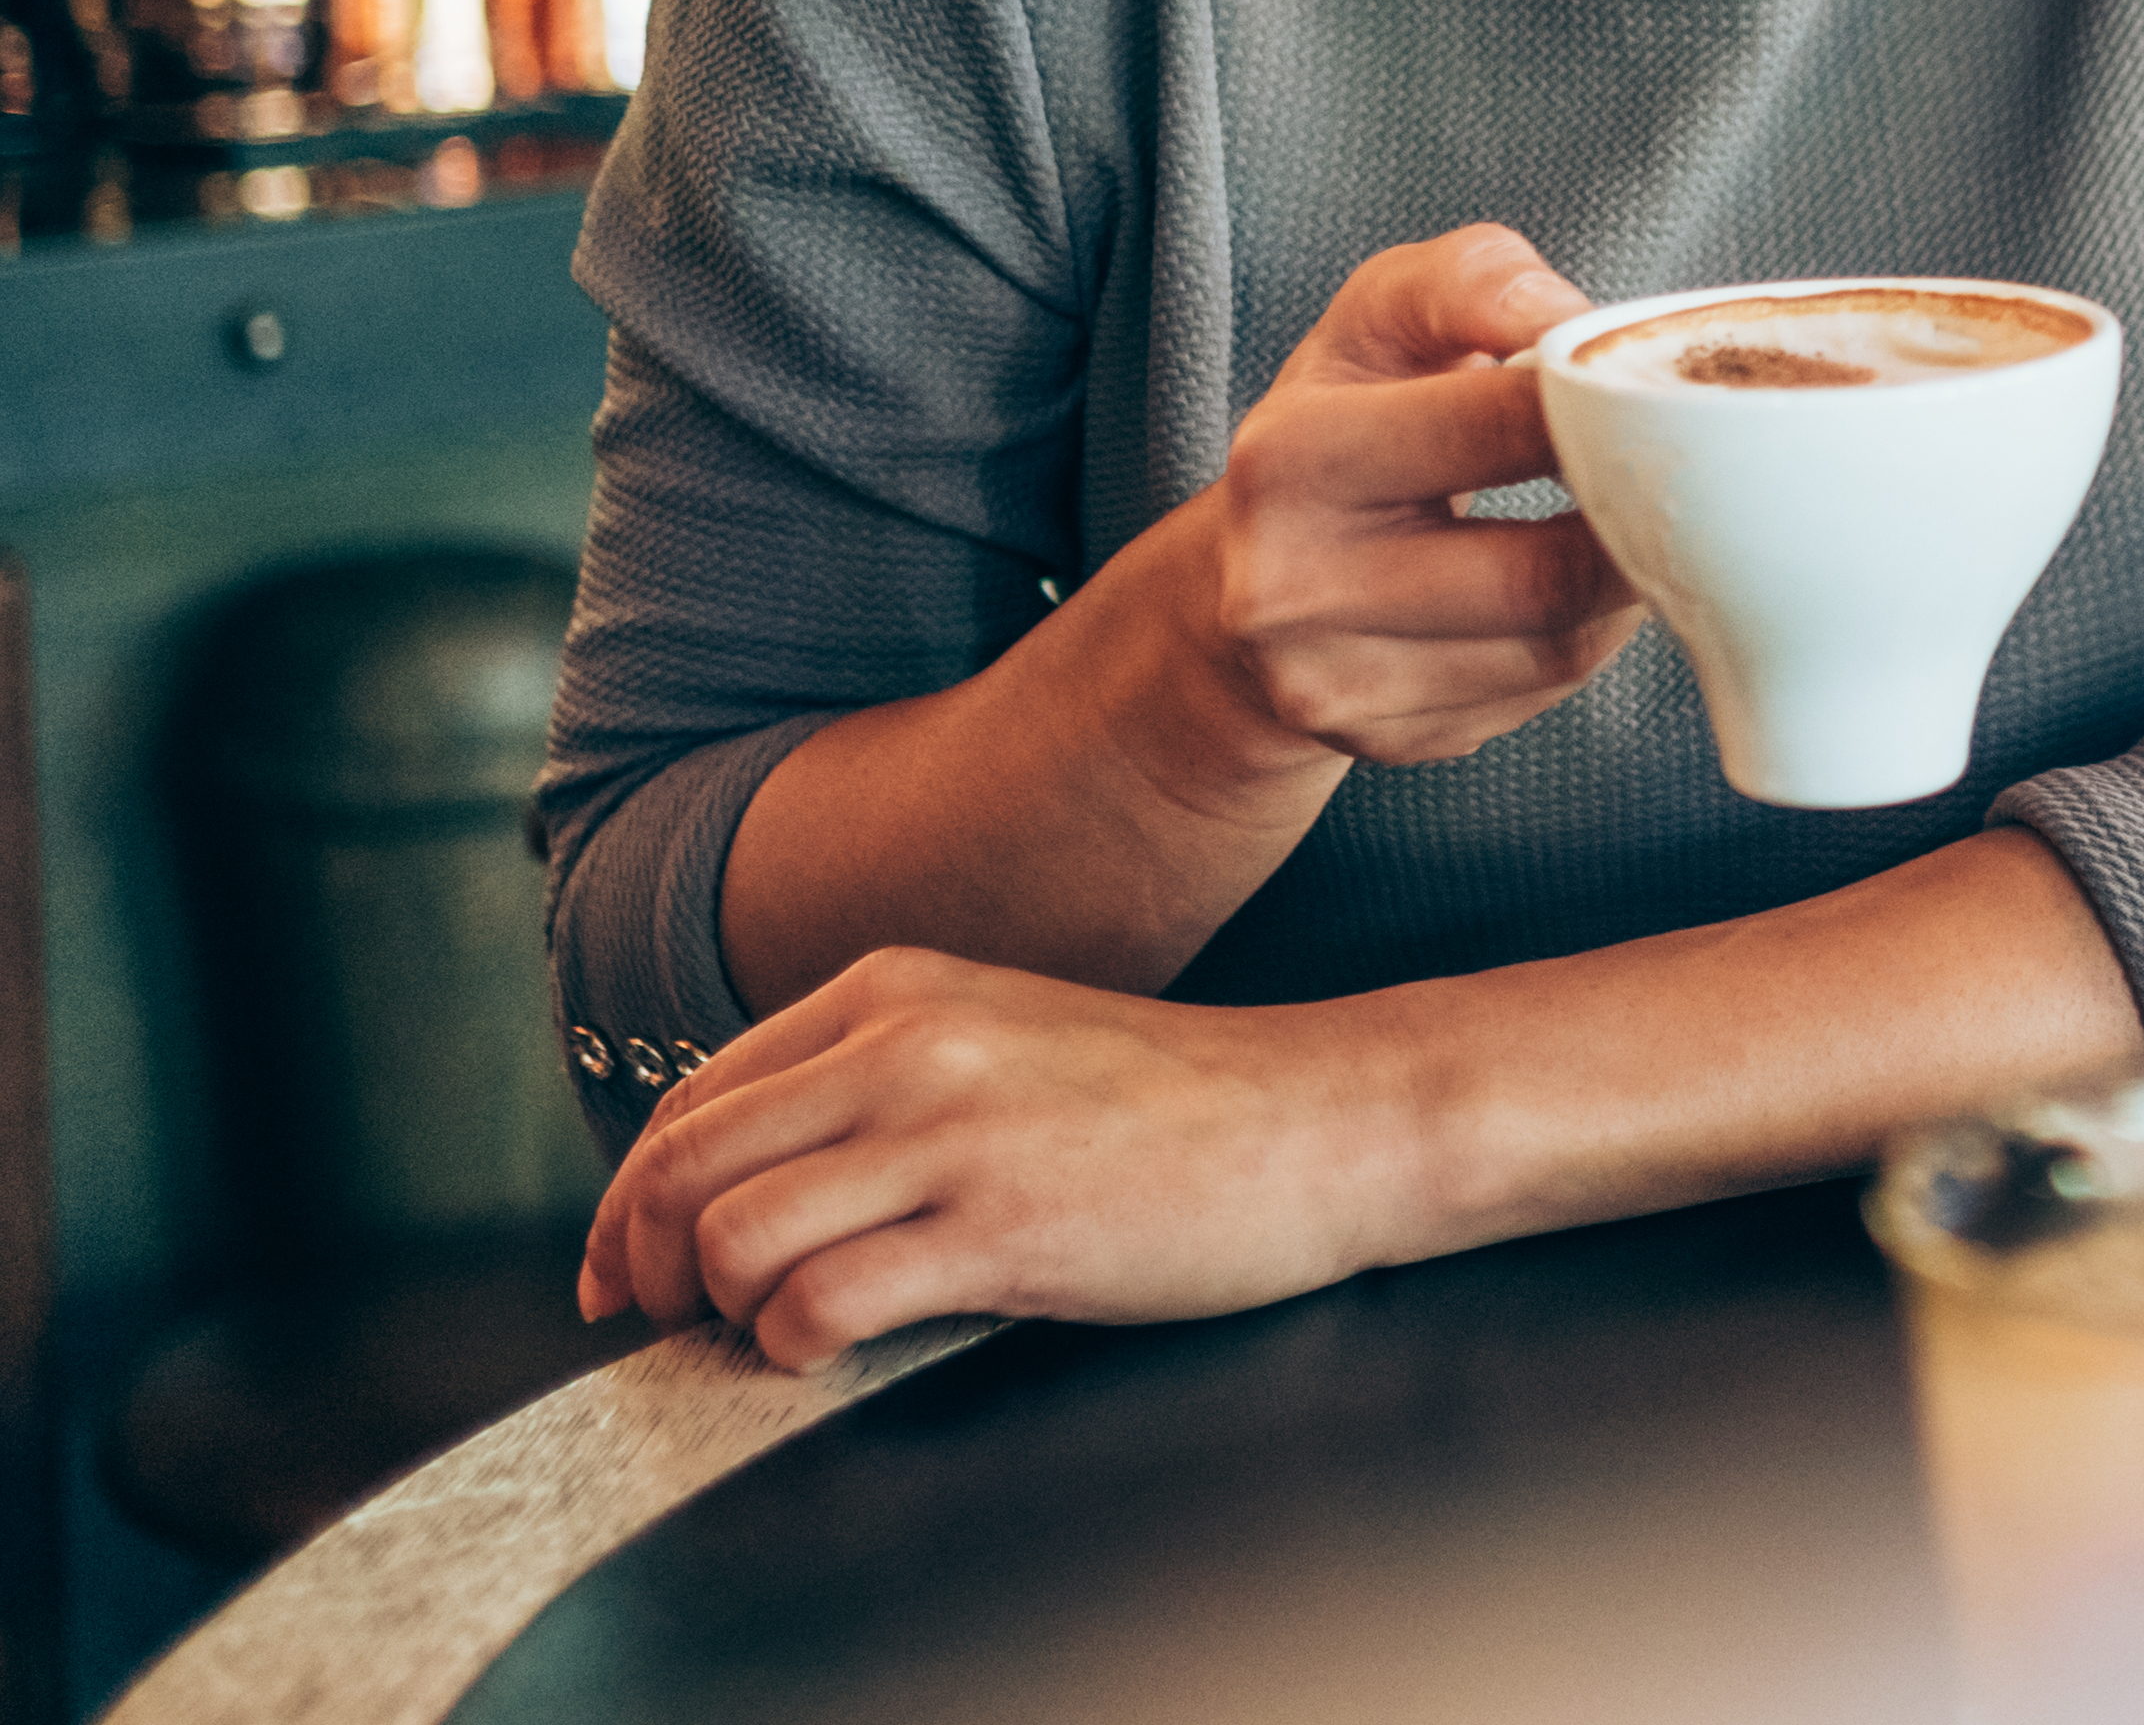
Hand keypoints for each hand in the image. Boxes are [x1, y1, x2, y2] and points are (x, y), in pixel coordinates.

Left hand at [580, 947, 1405, 1369]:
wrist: (1322, 1118)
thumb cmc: (1171, 1100)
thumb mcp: (1002, 1038)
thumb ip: (876, 1080)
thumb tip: (741, 1187)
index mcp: (896, 990)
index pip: (692, 1098)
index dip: (628, 1203)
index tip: (626, 1272)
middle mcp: (906, 1046)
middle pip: (679, 1168)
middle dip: (645, 1268)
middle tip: (675, 1322)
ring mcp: (951, 1135)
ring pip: (728, 1241)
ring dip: (726, 1312)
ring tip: (777, 1332)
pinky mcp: (998, 1227)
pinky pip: (817, 1305)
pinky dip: (795, 1348)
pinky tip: (840, 1347)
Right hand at [1141, 222, 1641, 792]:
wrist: (1245, 580)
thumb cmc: (1342, 422)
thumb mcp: (1380, 318)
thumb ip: (1476, 282)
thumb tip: (1575, 322)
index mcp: (1290, 458)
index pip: (1502, 429)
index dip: (1607, 407)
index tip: (1658, 394)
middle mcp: (1292, 586)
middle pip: (1546, 574)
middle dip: (1642, 521)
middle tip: (1691, 477)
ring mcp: (1336, 683)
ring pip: (1559, 648)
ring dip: (1628, 587)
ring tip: (1638, 525)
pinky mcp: (1387, 743)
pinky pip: (1540, 695)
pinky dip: (1586, 639)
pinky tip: (1576, 589)